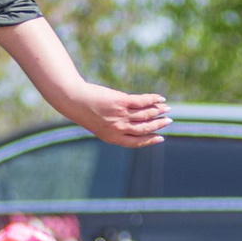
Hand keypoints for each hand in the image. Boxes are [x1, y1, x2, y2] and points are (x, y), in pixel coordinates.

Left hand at [52, 82, 169, 147]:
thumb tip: (132, 122)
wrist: (73, 99)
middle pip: (144, 128)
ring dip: (158, 112)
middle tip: (168, 121)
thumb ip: (113, 127)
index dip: (150, 140)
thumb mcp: (98, 124)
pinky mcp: (122, 102)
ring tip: (166, 109)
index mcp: (112, 138)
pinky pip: (143, 102)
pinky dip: (153, 100)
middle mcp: (118, 128)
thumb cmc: (84, 111)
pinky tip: (160, 98)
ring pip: (146, 115)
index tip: (160, 137)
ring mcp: (121, 115)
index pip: (136, 142)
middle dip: (158, 125)